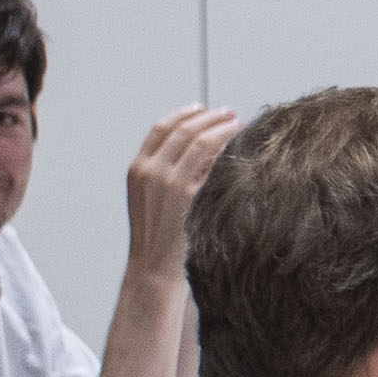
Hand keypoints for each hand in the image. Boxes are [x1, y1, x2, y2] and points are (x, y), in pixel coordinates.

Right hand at [120, 103, 241, 281]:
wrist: (153, 267)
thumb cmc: (157, 236)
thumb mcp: (150, 197)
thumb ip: (164, 171)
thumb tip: (197, 146)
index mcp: (137, 168)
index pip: (161, 128)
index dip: (184, 114)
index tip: (202, 108)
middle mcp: (151, 171)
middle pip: (184, 130)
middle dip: (210, 117)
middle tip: (230, 114)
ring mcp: (169, 182)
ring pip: (200, 141)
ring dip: (222, 128)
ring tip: (239, 125)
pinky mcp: (189, 195)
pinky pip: (213, 162)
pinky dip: (227, 149)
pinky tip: (240, 147)